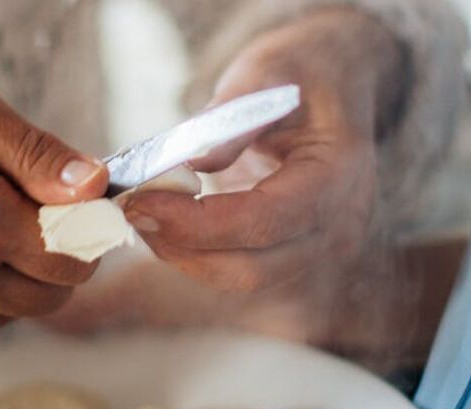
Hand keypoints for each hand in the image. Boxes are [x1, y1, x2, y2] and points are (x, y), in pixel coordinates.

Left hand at [122, 9, 407, 292]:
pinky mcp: (294, 253)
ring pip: (239, 277)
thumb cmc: (299, 70)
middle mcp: (339, 225)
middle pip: (250, 268)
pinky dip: (195, 252)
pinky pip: (238, 268)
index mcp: (340, 176)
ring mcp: (319, 247)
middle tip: (130, 210)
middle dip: (181, 246)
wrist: (333, 81)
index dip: (194, 222)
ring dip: (182, 253)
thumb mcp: (265, 72)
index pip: (263, 220)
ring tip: (142, 212)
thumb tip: (187, 166)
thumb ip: (228, 121)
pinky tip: (164, 220)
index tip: (138, 202)